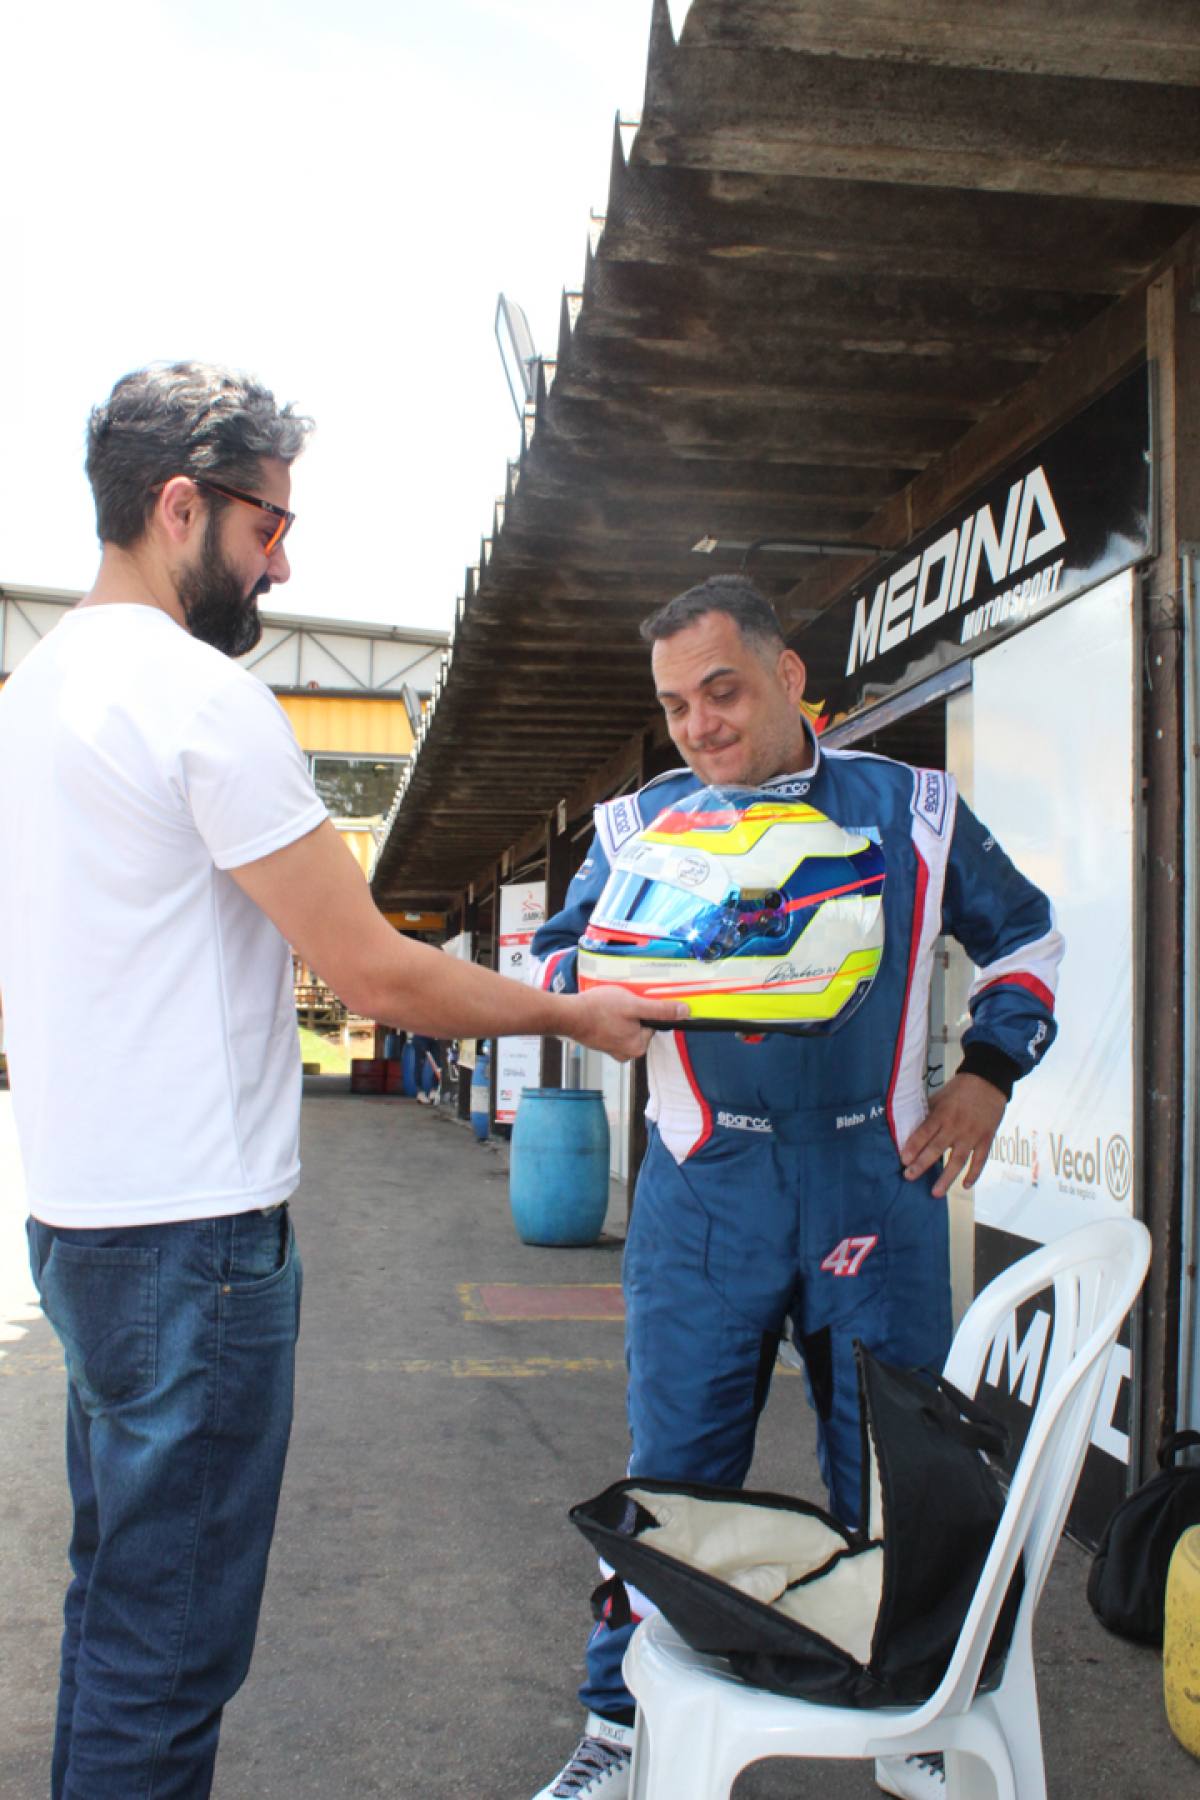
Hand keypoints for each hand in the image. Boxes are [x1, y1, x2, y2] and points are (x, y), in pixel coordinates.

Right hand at [560, 989, 688, 1061]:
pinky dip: (609, 1018)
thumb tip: (684, 1012)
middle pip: (640, 1025)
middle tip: (621, 1003)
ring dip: (621, 1014)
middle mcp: (626, 1052)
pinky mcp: (601, 1042)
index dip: (646, 1010)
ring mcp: (612, 1048)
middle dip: (632, 1012)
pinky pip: (613, 1027)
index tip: (635, 1002)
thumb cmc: (598, 1010)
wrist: (569, 1015)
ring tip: (610, 1006)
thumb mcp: (634, 1005)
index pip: (653, 1024)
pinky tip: (602, 1011)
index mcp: (637, 1047)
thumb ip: (661, 1010)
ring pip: (625, 1026)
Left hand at [900, 1072, 1005, 1198]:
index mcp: (942, 1114)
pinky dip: (974, 1174)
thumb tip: (909, 1126)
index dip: (913, 1147)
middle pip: (937, 1148)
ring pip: (958, 1160)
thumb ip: (927, 1113)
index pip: (924, 1133)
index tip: (903, 1160)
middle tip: (909, 1177)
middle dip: (922, 1164)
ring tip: (935, 1193)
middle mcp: (956, 1126)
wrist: (989, 1081)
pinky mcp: (986, 1139)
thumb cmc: (960, 1089)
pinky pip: (980, 1160)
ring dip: (946, 1178)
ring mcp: (972, 1135)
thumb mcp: (939, 1096)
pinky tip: (965, 1185)